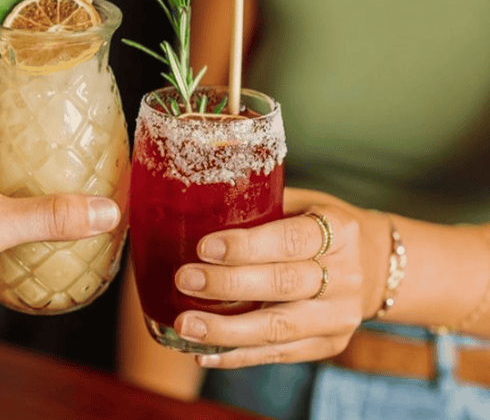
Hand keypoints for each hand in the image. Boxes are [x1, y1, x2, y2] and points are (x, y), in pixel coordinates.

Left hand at [172, 188, 387, 367]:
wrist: (372, 265)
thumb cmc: (320, 225)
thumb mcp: (303, 203)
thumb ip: (263, 206)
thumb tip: (201, 207)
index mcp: (339, 231)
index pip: (291, 240)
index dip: (247, 246)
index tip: (205, 247)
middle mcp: (346, 275)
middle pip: (283, 285)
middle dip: (228, 285)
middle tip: (185, 280)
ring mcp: (339, 316)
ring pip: (279, 328)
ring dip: (227, 331)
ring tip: (185, 325)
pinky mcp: (329, 344)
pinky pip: (279, 355)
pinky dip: (238, 356)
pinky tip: (204, 353)